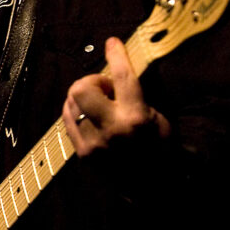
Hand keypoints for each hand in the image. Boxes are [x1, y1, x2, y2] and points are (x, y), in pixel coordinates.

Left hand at [62, 37, 170, 156]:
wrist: (154, 188)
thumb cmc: (161, 149)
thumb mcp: (159, 119)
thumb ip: (137, 97)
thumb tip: (116, 76)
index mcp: (135, 118)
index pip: (122, 76)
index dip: (116, 54)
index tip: (112, 42)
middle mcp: (112, 129)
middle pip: (82, 88)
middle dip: (92, 80)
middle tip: (106, 89)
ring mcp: (94, 143)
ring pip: (71, 103)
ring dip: (83, 96)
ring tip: (100, 105)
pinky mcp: (83, 154)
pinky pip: (68, 120)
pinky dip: (76, 111)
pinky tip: (90, 115)